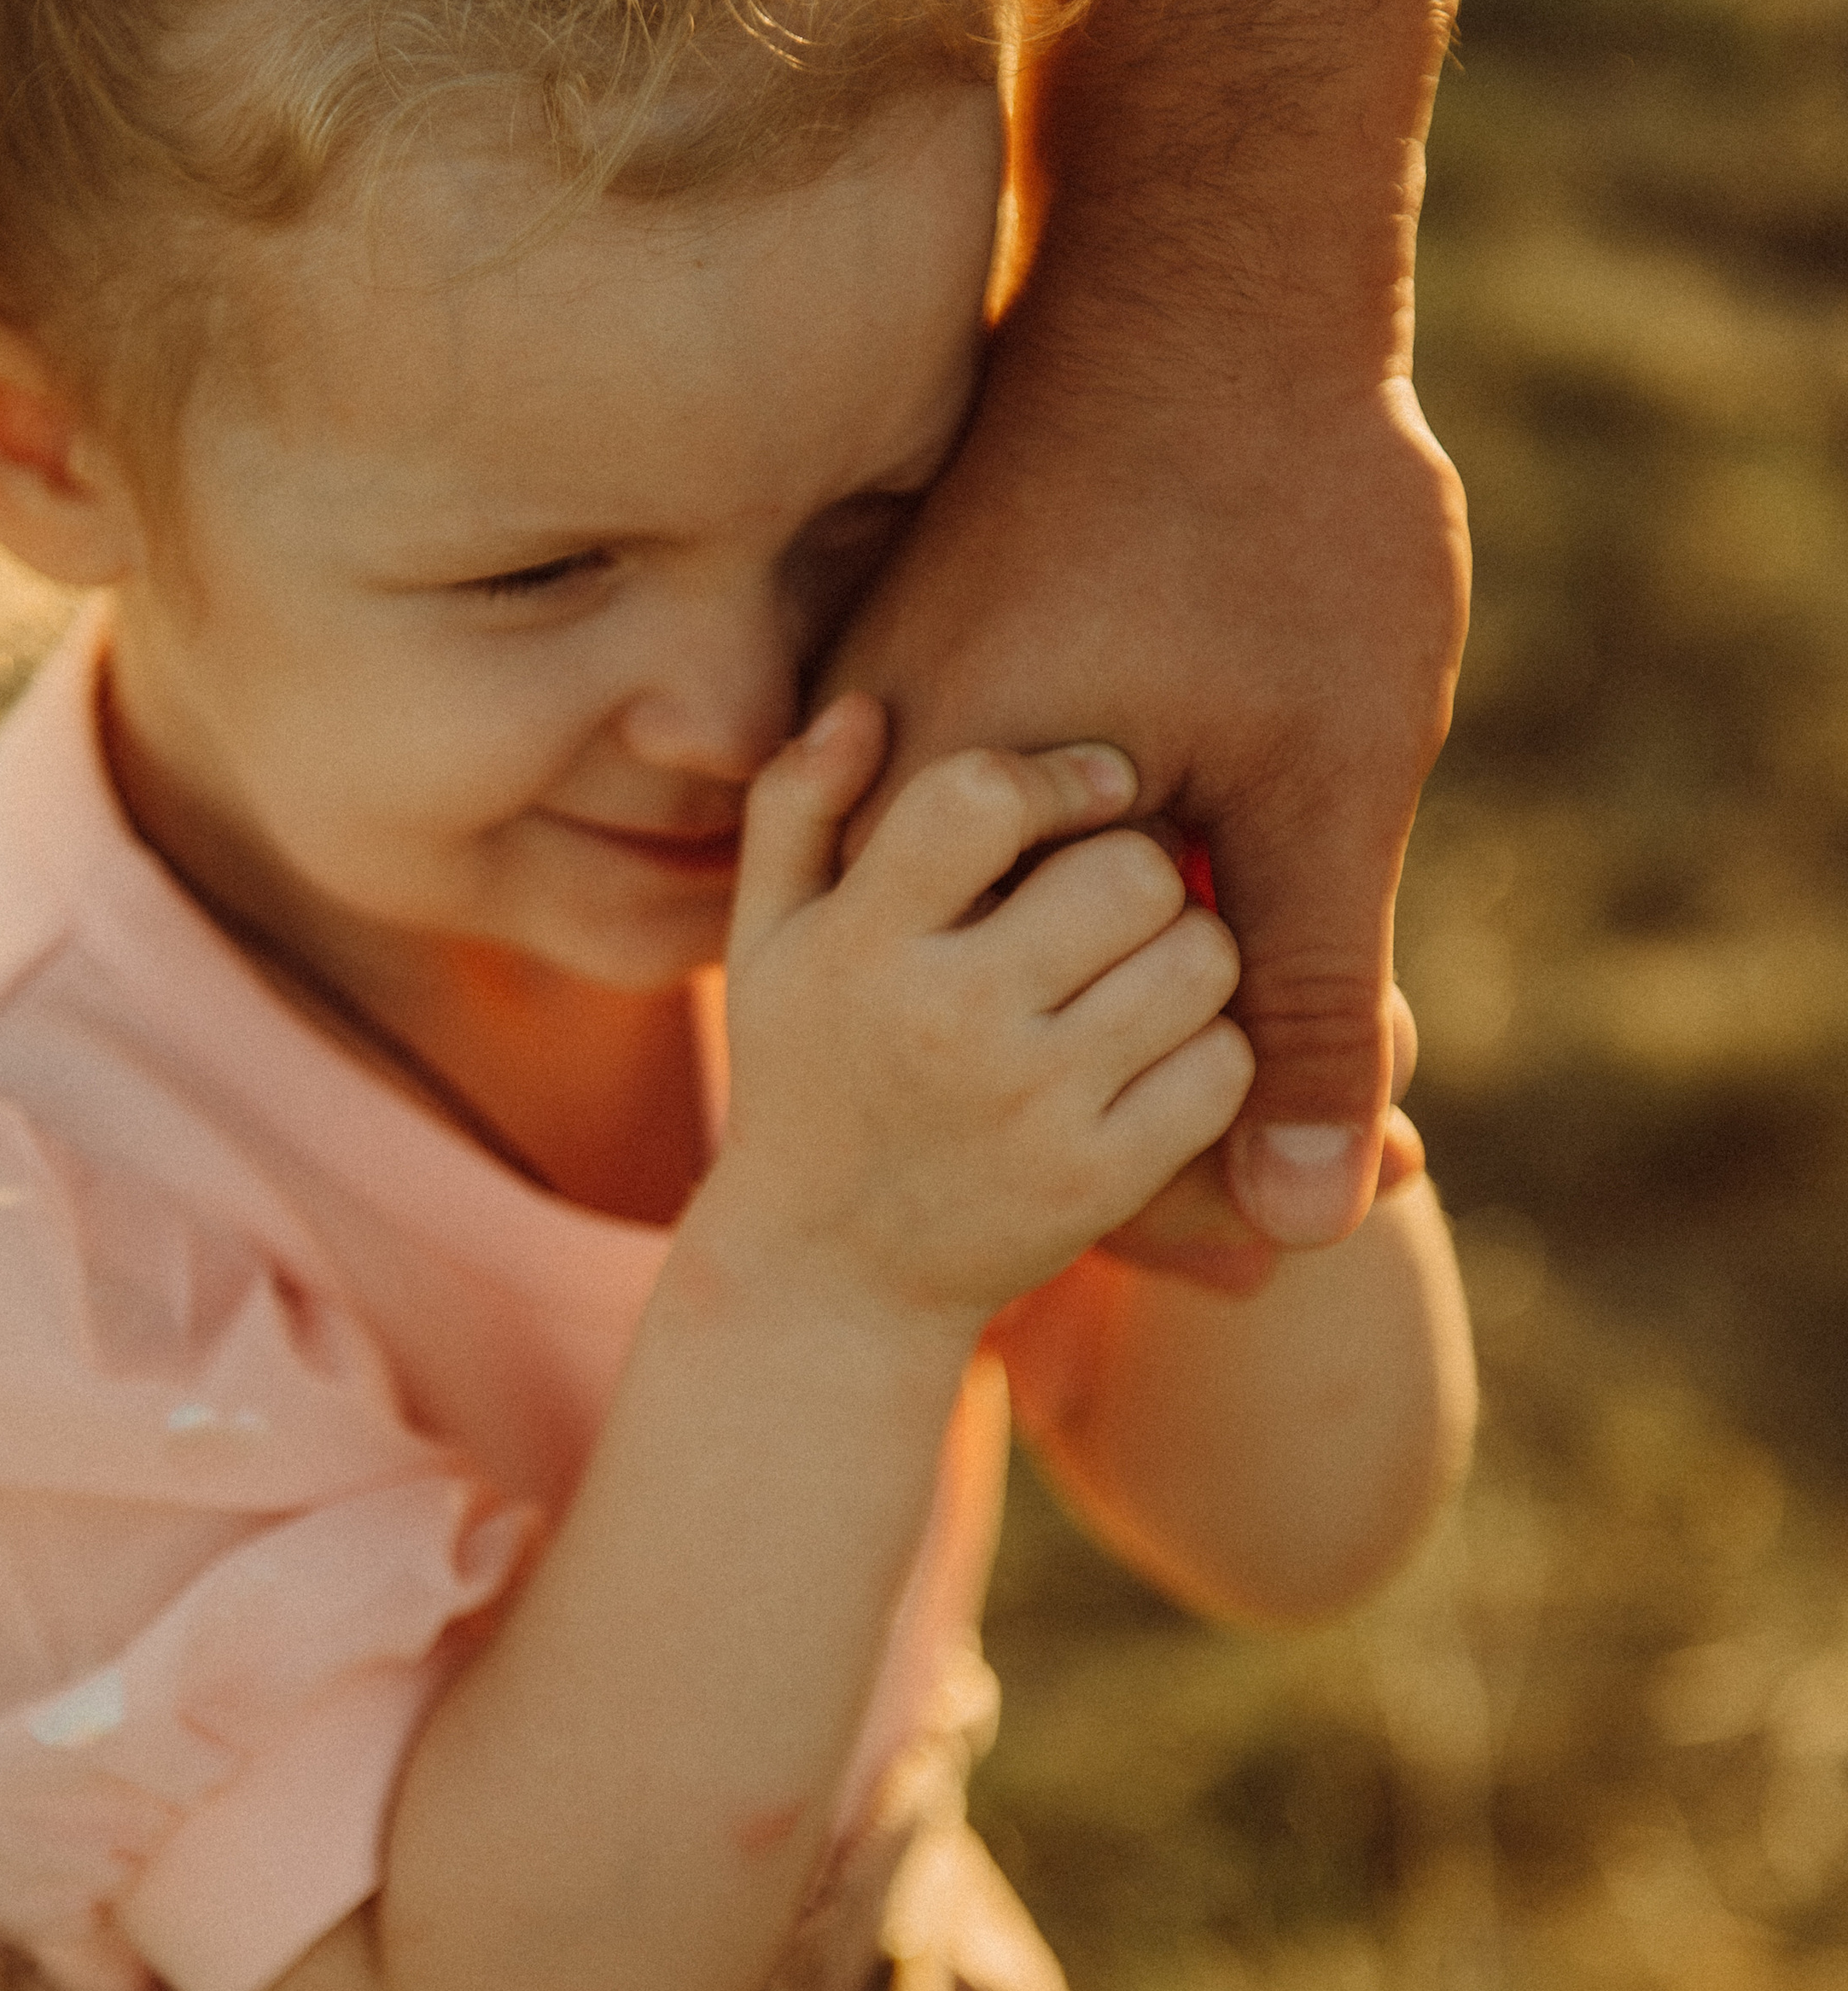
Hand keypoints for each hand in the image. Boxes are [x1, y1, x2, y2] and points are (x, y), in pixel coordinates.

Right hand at [711, 698, 1253, 1330]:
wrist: (826, 1279)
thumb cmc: (807, 1075)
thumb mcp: (769, 944)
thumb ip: (797, 812)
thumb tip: (863, 710)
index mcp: (861, 940)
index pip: (980, 798)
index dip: (1064, 774)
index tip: (1104, 781)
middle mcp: (943, 1018)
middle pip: (1130, 872)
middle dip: (1152, 862)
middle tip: (1137, 883)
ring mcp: (1027, 1106)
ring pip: (1199, 965)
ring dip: (1197, 953)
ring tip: (1152, 963)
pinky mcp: (1094, 1183)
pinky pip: (1222, 1071)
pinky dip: (1218, 1050)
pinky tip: (1167, 1048)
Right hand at [830, 326, 1468, 1254]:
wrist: (1209, 269)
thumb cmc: (1277, 511)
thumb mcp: (1327, 780)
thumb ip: (1303, 1003)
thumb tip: (1305, 1228)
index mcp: (951, 817)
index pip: (1046, 1070)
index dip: (1194, 1163)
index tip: (1335, 1177)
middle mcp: (881, 782)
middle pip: (1034, 1017)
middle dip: (1198, 1069)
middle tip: (1381, 1083)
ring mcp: (890, 720)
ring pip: (1031, 941)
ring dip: (1172, 976)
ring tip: (1320, 943)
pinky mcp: (926, 680)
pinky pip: (1017, 859)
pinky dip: (1134, 891)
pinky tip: (1237, 859)